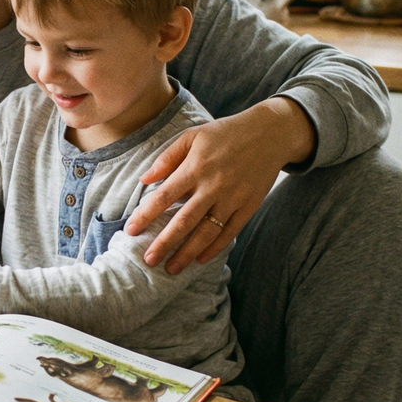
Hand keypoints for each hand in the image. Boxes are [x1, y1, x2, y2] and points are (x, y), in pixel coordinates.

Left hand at [126, 97, 315, 273]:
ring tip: (171, 268)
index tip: (130, 231)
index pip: (165, 196)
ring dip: (188, 253)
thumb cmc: (226, 133)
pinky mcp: (249, 206)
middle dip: (164, 244)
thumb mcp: (193, 136)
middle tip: (148, 260)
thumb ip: (168, 157)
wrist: (271, 133)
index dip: (146, 215)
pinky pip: (229, 232)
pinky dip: (215, 248)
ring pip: (207, 233)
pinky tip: (200, 259)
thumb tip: (144, 179)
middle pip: (184, 221)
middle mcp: (213, 186)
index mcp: (196, 167)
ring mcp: (233, 198)